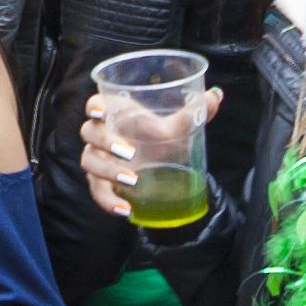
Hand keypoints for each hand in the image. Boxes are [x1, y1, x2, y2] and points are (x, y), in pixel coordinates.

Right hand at [77, 87, 222, 220]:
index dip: (94, 106)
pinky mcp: (100, 182)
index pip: (95, 104)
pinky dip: (108, 201)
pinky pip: (97, 191)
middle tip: (130, 153)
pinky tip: (125, 209)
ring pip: (90, 161)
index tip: (100, 112)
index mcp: (115, 114)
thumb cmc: (158, 139)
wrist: (157, 167)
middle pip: (90, 133)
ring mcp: (98, 159)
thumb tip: (215, 96)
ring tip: (132, 180)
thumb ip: (194, 113)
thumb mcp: (177, 128)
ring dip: (108, 171)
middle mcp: (101, 134)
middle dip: (106, 142)